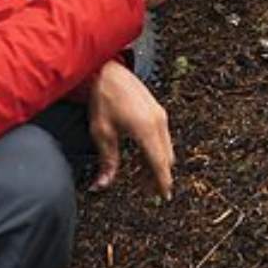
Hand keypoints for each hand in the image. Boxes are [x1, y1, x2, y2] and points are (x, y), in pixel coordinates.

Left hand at [87, 61, 174, 197]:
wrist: (107, 71)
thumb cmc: (103, 99)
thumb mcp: (102, 133)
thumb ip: (108, 161)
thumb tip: (102, 185)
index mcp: (146, 130)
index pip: (159, 163)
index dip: (162, 182)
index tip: (163, 196)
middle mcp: (158, 123)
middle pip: (166, 158)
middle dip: (158, 176)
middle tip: (146, 191)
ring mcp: (160, 115)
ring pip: (165, 148)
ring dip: (156, 163)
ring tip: (140, 176)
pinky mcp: (157, 111)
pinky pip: (162, 137)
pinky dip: (156, 150)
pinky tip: (142, 156)